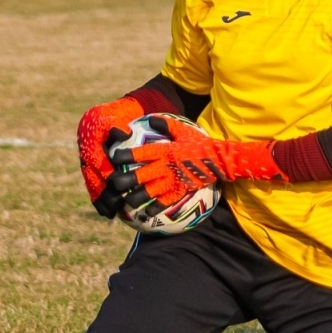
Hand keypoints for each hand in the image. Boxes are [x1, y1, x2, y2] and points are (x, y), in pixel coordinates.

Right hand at [78, 96, 144, 215]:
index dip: (107, 174)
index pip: (98, 161)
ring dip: (101, 201)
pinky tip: (108, 214)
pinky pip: (94, 187)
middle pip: (93, 178)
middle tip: (117, 205)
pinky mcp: (92, 170)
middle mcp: (86, 155)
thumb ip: (116, 125)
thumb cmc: (117, 114)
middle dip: (104, 193)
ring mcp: (87, 163)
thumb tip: (123, 135)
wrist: (112, 115)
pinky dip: (99, 201)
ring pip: (92, 185)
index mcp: (90, 142)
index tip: (118, 185)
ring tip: (113, 213)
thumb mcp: (115, 114)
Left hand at [108, 117, 283, 218]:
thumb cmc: (199, 143)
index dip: (125, 156)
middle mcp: (165, 166)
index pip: (140, 153)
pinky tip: (145, 213)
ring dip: (136, 197)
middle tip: (113, 185)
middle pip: (139, 175)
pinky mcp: (181, 190)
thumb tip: (150, 118)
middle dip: (124, 181)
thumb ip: (165, 124)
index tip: (113, 159)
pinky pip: (165, 202)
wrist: (218, 160)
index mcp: (164, 151)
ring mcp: (173, 180)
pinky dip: (155, 208)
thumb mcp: (183, 130)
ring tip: (126, 202)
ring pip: (149, 191)